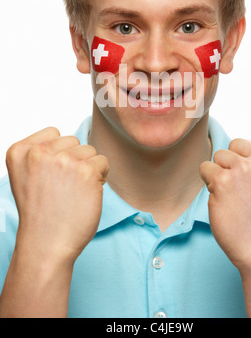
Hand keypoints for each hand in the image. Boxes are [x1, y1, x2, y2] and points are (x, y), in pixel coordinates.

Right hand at [6, 127, 108, 264]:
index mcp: (20, 151)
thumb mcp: (26, 176)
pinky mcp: (86, 171)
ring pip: (90, 151)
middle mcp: (39, 153)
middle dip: (74, 161)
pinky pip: (103, 162)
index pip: (54, 133)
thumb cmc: (40, 213)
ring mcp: (63, 160)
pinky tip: (87, 194)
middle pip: (74, 141)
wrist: (46, 245)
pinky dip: (101, 178)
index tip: (50, 177)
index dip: (58, 154)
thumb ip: (39, 154)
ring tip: (74, 192)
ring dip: (88, 169)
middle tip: (63, 188)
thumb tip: (69, 141)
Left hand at [200, 131, 250, 274]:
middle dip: (235, 163)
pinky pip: (205, 168)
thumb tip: (244, 144)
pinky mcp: (223, 180)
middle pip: (235, 144)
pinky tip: (225, 200)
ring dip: (222, 174)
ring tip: (237, 197)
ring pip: (219, 156)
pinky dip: (209, 183)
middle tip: (247, 191)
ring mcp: (245, 168)